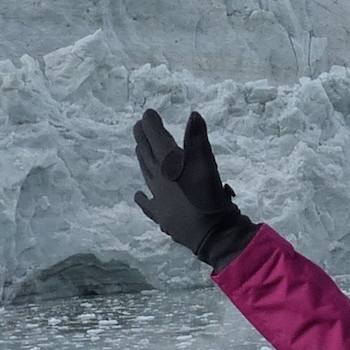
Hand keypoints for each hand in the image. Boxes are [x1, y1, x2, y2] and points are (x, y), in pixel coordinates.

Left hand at [133, 108, 257, 270]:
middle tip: (138, 126)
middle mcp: (158, 179)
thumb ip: (198, 138)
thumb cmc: (209, 197)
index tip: (147, 114)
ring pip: (146, 174)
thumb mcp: (207, 164)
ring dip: (142, 159)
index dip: (151, 125)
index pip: (156, 138)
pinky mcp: (162, 216)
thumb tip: (193, 115)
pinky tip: (138, 195)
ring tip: (138, 149)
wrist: (211, 235)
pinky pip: (148, 204)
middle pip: (147, 154)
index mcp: (168, 164)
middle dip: (143, 138)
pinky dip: (142, 198)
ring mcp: (158, 198)